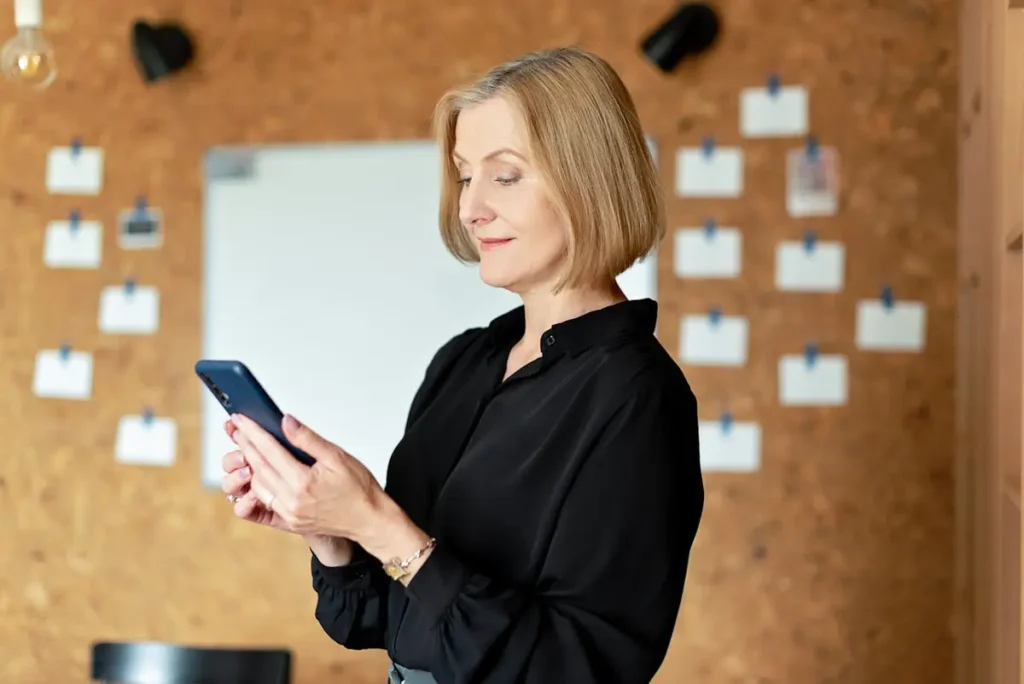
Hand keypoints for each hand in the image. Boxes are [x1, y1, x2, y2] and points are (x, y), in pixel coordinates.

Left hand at [221, 419, 352, 564]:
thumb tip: (286, 422)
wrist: (370, 520)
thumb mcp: (337, 456)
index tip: (241, 419)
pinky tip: (258, 472)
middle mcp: (291, 501)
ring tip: (247, 446)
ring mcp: (289, 514)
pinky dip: (259, 484)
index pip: (269, 450)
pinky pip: (266, 500)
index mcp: (303, 482)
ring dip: (250, 464)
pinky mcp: (290, 522)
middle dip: (246, 445)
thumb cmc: (359, 488)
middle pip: (259, 467)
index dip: (253, 432)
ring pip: (258, 485)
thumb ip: (308, 439)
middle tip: (237, 428)